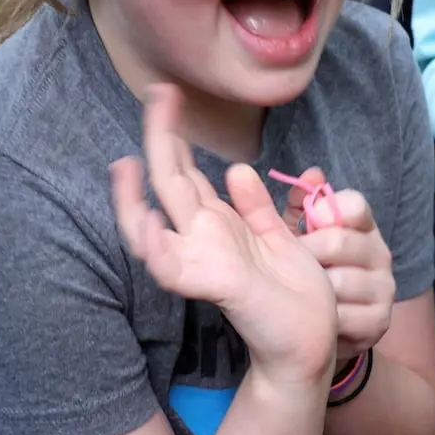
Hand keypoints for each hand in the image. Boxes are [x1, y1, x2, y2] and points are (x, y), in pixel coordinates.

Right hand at [110, 84, 338, 385]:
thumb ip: (254, 206)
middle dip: (160, 139)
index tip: (168, 96)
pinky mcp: (213, 285)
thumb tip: (236, 169)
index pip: (185, 174)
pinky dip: (155, 246)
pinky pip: (172, 267)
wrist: (310, 342)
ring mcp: (203, 262)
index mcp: (219, 224)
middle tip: (157, 92)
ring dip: (133, 199)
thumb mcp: (278, 237)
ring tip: (123, 165)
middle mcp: (204, 239)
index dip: (173, 137)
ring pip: (152, 227)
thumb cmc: (295, 294)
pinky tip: (146, 221)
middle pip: (169, 183)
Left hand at [283, 167, 395, 364]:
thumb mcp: (300, 238)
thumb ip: (301, 207)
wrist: (321, 330)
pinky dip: (324, 321)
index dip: (325, 212)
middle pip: (339, 242)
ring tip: (303, 297)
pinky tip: (318, 321)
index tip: (306, 226)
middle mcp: (380, 253)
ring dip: (314, 293)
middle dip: (306, 256)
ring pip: (339, 282)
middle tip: (290, 269)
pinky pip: (344, 316)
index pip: (355, 205)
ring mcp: (384, 288)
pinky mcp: (380, 321)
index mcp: (362, 227)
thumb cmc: (309, 273)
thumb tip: (311, 174)